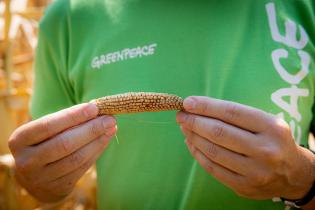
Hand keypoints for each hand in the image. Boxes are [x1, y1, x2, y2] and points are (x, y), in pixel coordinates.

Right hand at [8, 103, 116, 202]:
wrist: (34, 176)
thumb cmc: (43, 143)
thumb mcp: (45, 131)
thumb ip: (65, 120)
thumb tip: (96, 110)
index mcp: (20, 140)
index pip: (49, 125)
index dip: (73, 115)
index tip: (94, 107)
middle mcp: (27, 161)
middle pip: (65, 143)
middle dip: (91, 129)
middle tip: (110, 119)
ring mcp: (41, 177)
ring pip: (77, 158)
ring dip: (98, 141)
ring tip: (112, 128)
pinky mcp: (58, 187)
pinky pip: (82, 168)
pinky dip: (97, 151)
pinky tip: (105, 140)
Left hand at [176, 96, 314, 199]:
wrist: (293, 174)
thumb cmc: (272, 140)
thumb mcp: (265, 121)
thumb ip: (235, 115)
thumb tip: (196, 108)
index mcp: (272, 127)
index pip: (231, 112)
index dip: (206, 106)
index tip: (187, 102)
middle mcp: (265, 150)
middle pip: (219, 132)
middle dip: (194, 122)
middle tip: (181, 115)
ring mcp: (255, 172)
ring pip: (213, 151)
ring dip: (193, 137)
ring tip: (184, 127)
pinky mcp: (244, 187)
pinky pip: (213, 168)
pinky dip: (197, 154)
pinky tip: (191, 143)